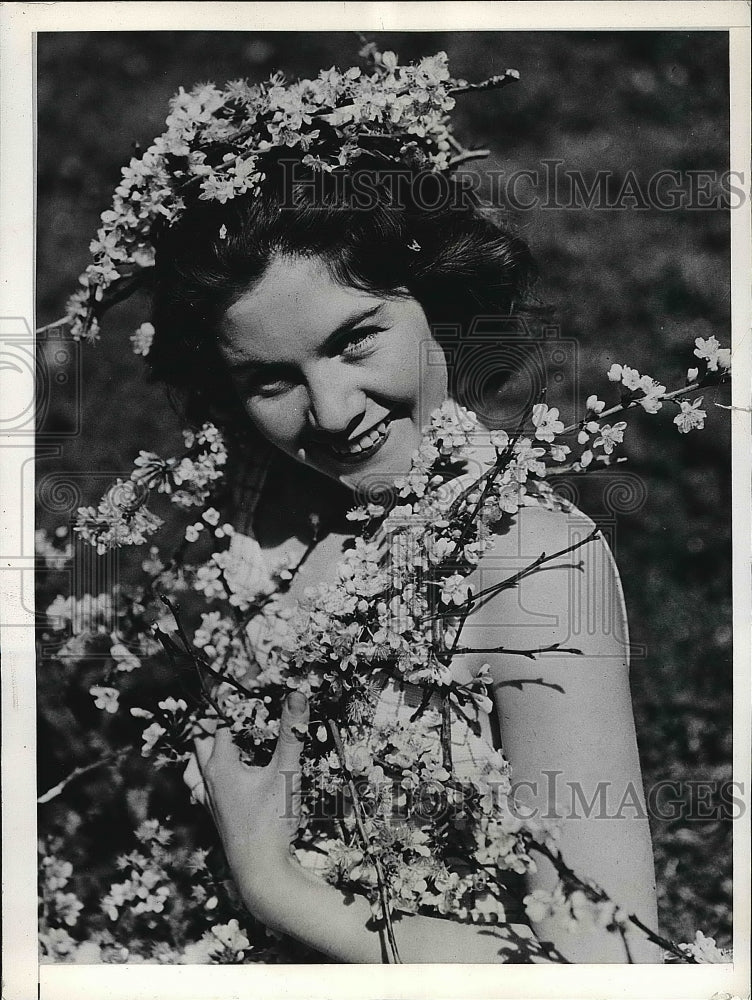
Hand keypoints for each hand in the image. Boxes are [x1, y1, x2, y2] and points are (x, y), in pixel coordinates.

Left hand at [185, 692, 309, 895]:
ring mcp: (209, 800)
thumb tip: (296, 693)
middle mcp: (208, 779)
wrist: (261, 873)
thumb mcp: (286, 772)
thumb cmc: (272, 822)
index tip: (251, 680)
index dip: (236, 699)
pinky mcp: (216, 816)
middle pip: (200, 739)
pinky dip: (203, 774)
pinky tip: (214, 778)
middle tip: (231, 703)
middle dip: (214, 718)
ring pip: (193, 765)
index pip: (222, 720)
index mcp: (220, 765)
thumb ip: (291, 732)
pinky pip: (198, 788)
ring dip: (202, 747)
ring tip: (214, 736)